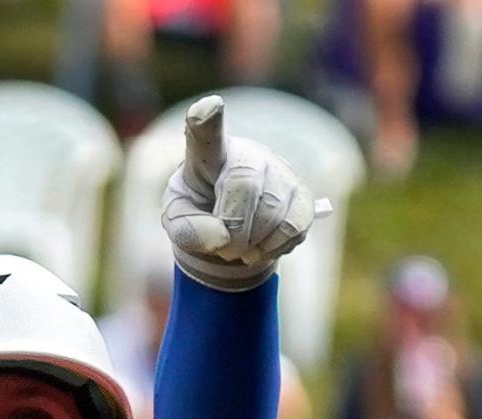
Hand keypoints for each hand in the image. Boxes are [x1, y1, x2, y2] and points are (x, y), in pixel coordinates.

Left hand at [161, 95, 322, 291]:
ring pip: (271, 213)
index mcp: (208, 154)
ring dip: (251, 245)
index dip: (206, 120)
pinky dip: (273, 248)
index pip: (206, 132)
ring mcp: (280, 171)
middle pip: (245, 186)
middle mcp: (248, 154)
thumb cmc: (199, 212)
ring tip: (241, 245)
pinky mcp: (302, 195)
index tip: (208, 107)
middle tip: (224, 247)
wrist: (230, 225)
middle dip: (233, 230)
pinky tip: (261, 245)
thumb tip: (221, 240)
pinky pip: (293, 228)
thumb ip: (187, 230)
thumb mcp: (178, 221)